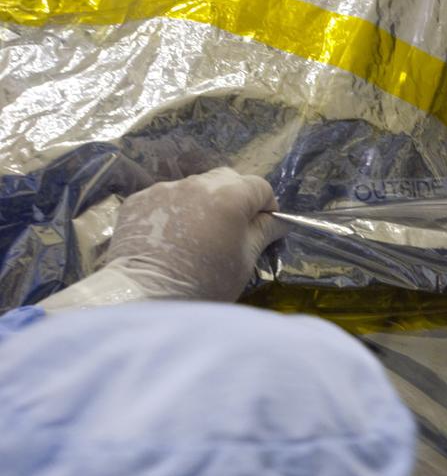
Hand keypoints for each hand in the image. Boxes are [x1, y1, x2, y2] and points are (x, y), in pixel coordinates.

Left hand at [41, 168, 287, 310]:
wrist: (146, 296)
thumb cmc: (206, 282)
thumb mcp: (245, 260)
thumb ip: (264, 232)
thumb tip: (278, 220)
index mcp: (229, 196)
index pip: (260, 186)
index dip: (266, 206)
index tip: (263, 228)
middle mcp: (196, 183)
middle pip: (226, 180)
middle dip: (235, 199)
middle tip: (231, 230)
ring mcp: (164, 189)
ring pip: (195, 188)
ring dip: (203, 204)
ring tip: (197, 236)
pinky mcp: (138, 201)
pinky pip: (166, 199)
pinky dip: (175, 212)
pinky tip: (170, 238)